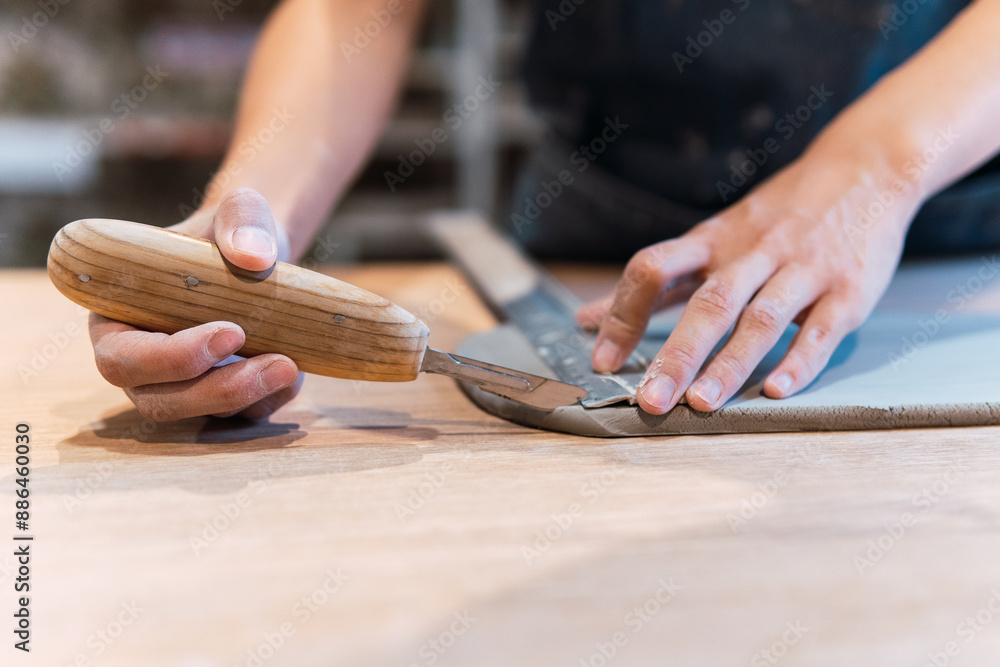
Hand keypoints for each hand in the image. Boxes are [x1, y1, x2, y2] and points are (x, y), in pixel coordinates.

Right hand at [89, 188, 302, 420]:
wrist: (263, 256)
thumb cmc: (233, 231)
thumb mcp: (240, 211)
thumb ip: (242, 220)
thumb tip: (252, 256)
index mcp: (117, 316)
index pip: (121, 356)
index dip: (169, 357)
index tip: (231, 332)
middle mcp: (140, 360)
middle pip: (158, 400)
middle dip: (217, 390)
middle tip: (276, 363)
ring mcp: (180, 385)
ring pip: (200, 415)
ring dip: (248, 398)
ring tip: (292, 366)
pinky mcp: (220, 399)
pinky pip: (239, 419)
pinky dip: (269, 401)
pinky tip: (296, 372)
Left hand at [577, 151, 919, 413]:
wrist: (864, 169)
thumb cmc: (774, 216)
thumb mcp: (710, 239)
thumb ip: (655, 285)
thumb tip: (587, 319)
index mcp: (711, 242)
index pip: (654, 269)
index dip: (624, 312)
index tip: (603, 359)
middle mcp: (752, 253)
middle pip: (709, 303)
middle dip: (676, 354)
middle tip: (650, 400)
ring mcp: (803, 269)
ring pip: (762, 318)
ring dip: (731, 363)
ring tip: (701, 403)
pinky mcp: (848, 289)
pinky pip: (822, 329)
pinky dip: (801, 360)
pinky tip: (778, 391)